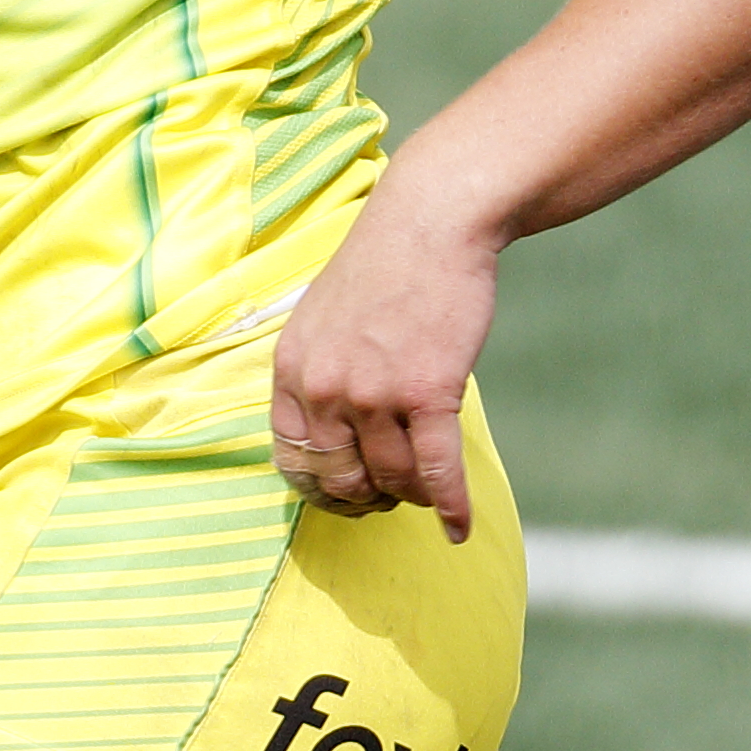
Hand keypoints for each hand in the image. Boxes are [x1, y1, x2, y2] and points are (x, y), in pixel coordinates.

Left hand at [268, 189, 502, 540]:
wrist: (431, 223)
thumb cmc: (384, 269)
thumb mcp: (321, 318)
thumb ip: (316, 373)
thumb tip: (330, 436)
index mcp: (291, 370)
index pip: (294, 460)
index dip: (324, 488)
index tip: (350, 493)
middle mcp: (324, 387)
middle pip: (345, 479)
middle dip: (371, 496)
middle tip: (395, 494)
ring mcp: (373, 391)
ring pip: (394, 478)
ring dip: (415, 494)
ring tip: (431, 488)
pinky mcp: (427, 392)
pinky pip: (436, 469)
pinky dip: (451, 505)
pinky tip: (459, 527)